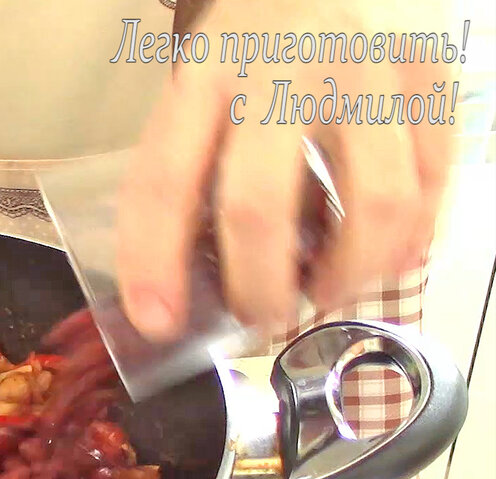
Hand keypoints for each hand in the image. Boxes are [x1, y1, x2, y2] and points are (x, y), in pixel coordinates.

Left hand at [116, 1, 454, 339]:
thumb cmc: (254, 44)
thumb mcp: (199, 87)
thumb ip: (187, 171)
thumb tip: (176, 292)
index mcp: (207, 71)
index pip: (166, 179)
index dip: (155, 262)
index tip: (159, 323)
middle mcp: (286, 68)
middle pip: (262, 205)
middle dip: (257, 289)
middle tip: (258, 317)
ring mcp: (371, 72)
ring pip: (376, 206)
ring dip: (347, 277)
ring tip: (323, 291)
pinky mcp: (434, 80)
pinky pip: (434, 188)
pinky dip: (407, 244)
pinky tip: (378, 256)